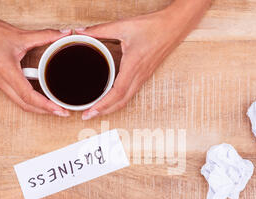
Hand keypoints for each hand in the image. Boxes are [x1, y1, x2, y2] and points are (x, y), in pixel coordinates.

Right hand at [0, 18, 70, 115]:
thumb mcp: (21, 35)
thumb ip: (45, 35)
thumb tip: (63, 34)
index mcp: (7, 72)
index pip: (28, 95)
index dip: (45, 105)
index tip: (59, 109)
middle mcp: (2, 82)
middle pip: (25, 105)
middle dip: (45, 111)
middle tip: (62, 112)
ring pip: (20, 103)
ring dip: (37, 108)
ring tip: (54, 108)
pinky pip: (16, 97)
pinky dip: (30, 101)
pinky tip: (41, 99)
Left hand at [76, 1, 209, 119]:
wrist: (174, 27)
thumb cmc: (153, 27)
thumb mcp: (123, 26)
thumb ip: (100, 30)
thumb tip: (82, 31)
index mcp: (133, 66)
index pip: (116, 93)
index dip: (102, 105)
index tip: (90, 111)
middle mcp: (139, 76)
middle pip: (121, 102)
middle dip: (103, 112)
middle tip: (88, 116)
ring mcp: (143, 77)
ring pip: (126, 99)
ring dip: (111, 108)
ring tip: (97, 110)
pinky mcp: (145, 75)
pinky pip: (131, 93)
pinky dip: (119, 100)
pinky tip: (111, 99)